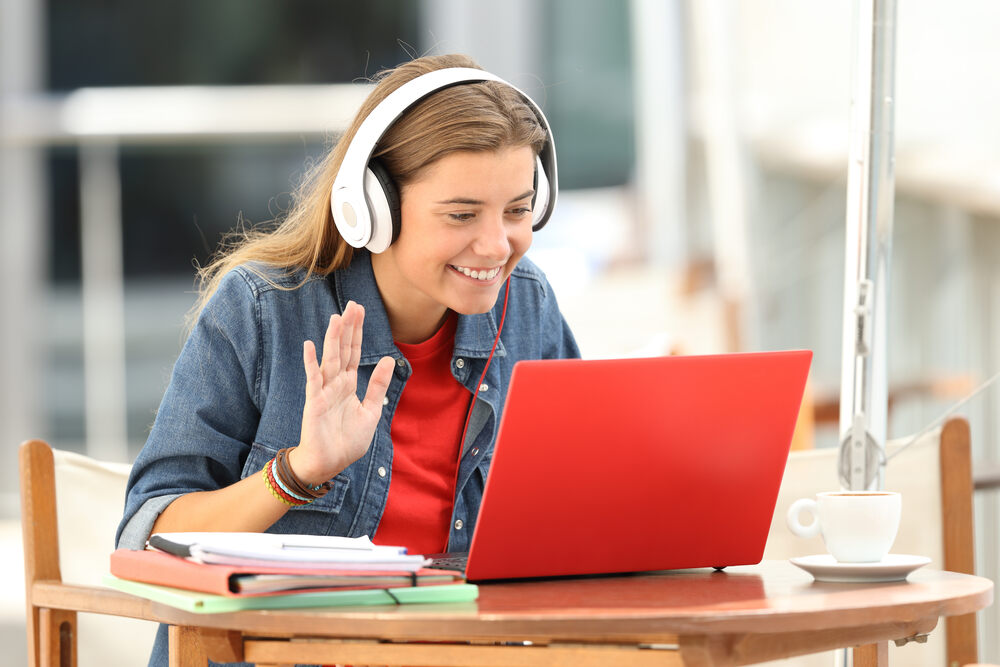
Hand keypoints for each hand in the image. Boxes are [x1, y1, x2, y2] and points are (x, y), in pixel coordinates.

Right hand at [290, 301, 395, 483]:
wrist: (329, 464)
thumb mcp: (370, 411)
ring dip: (332, 339)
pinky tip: (310, 345)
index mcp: (349, 384)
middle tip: (352, 305)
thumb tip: (389, 359)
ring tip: (337, 318)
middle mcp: (336, 383)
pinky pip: (313, 379)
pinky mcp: (315, 402)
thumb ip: (378, 385)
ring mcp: (324, 391)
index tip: (360, 310)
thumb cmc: (347, 440)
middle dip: (348, 328)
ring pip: (329, 360)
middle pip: (342, 350)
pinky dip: (311, 362)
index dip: (357, 332)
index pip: (354, 352)